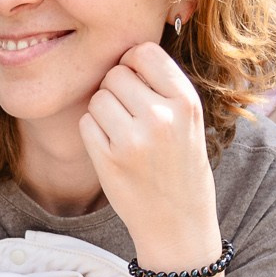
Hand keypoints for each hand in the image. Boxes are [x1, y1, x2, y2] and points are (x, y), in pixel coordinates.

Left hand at [77, 41, 221, 269]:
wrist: (179, 225)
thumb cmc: (181, 166)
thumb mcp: (189, 120)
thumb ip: (162, 85)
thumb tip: (123, 51)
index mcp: (186, 102)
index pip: (144, 52)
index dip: (133, 63)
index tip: (137, 82)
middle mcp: (161, 117)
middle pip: (116, 74)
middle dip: (117, 90)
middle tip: (130, 116)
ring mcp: (133, 139)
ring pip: (98, 97)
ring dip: (103, 112)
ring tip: (123, 134)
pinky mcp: (109, 160)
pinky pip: (85, 123)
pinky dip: (93, 133)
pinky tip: (112, 150)